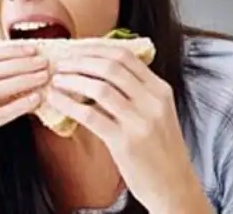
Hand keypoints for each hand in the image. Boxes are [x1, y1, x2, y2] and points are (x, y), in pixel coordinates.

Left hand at [47, 45, 207, 213]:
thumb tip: (102, 72)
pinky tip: (58, 101)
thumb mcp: (158, 112)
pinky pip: (91, 116)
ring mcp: (139, 121)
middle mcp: (152, 100)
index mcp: (160, 89)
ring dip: (73, 79)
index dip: (98, 48)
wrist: (174, 185)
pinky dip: (70, 104)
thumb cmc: (162, 149)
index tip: (78, 48)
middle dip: (82, 60)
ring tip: (58, 79)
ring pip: (100, 87)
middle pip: (112, 66)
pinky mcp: (124, 142)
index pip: (127, 56)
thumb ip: (138, 91)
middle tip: (63, 62)